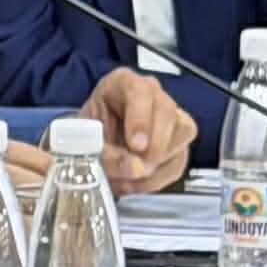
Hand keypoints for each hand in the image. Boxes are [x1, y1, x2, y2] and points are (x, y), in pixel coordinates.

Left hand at [81, 68, 193, 191]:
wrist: (91, 143)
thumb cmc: (86, 132)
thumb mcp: (85, 140)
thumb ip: (107, 154)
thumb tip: (135, 168)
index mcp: (123, 83)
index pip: (140, 93)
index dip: (140, 120)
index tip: (137, 146)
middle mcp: (152, 95)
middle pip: (167, 113)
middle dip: (154, 146)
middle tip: (138, 168)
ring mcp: (170, 115)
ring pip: (182, 134)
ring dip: (159, 163)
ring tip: (130, 178)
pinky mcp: (178, 139)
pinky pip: (180, 159)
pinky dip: (160, 177)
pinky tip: (138, 183)